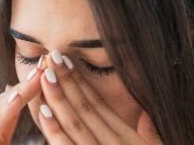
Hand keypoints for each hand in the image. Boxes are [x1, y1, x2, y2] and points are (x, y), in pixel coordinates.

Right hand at [0, 64, 44, 144]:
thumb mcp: (0, 142)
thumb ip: (6, 121)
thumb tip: (13, 92)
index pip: (4, 101)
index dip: (25, 85)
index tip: (44, 67)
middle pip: (0, 103)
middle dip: (25, 84)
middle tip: (45, 63)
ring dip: (19, 93)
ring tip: (36, 76)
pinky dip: (3, 113)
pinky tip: (16, 99)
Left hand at [36, 51, 162, 144]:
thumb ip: (150, 134)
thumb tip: (146, 114)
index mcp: (128, 140)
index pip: (99, 108)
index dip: (82, 84)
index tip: (65, 61)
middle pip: (86, 112)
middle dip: (67, 83)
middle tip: (50, 58)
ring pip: (75, 127)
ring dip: (58, 100)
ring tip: (44, 77)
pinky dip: (55, 131)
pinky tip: (43, 112)